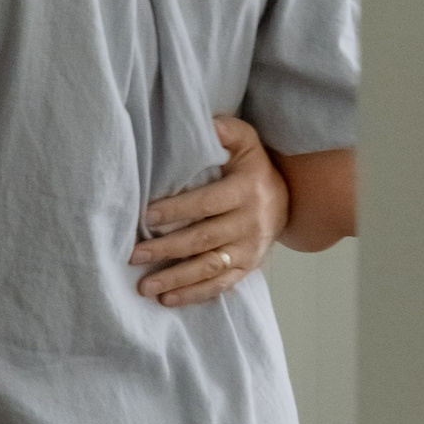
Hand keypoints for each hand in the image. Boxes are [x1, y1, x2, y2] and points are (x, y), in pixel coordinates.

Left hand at [131, 115, 288, 306]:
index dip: (176, 210)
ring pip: (210, 268)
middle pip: (203, 239)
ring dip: (176, 280)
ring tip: (145, 287)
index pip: (206, 203)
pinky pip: (221, 285)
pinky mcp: (247, 268)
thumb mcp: (245, 141)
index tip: (146, 218)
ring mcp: (250, 249)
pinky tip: (168, 300)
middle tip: (134, 256)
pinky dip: (194, 295)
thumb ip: (225, 131)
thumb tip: (204, 123)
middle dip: (167, 250)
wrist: (289, 199)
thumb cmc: (253, 167)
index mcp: (246, 190)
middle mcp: (250, 222)